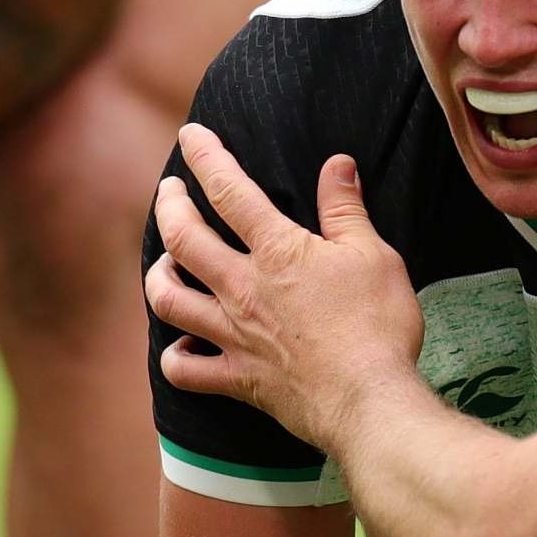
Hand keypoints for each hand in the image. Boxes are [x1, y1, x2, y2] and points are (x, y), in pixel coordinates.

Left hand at [147, 122, 424, 450]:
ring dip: (158, 276)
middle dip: (169, 206)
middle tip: (170, 191)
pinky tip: (183, 344)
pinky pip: (184, 369)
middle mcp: (242, 288)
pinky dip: (175, 355)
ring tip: (164, 265)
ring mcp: (233, 335)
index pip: (230, 190)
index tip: (192, 135)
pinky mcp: (238, 378)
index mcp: (277, 251)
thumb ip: (347, 210)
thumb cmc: (378, 325)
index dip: (206, 156)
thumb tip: (338, 165)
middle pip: (183, 238)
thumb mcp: (375, 256)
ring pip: (169, 299)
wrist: (369, 401)